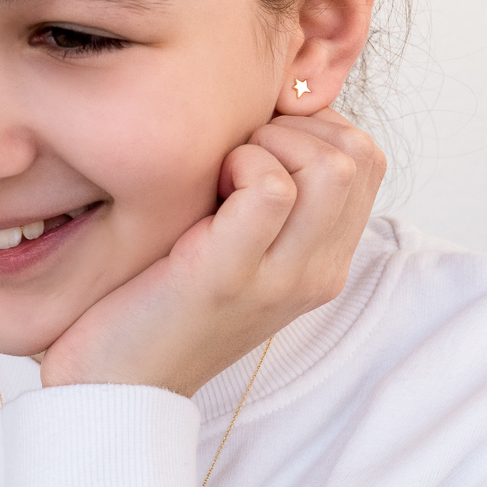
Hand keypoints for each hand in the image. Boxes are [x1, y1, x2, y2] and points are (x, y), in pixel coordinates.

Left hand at [38, 107, 386, 396]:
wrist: (119, 377)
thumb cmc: (169, 290)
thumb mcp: (242, 240)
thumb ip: (276, 189)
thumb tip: (280, 109)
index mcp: (326, 259)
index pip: (367, 158)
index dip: (312, 127)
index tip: (259, 144)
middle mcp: (319, 270)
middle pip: (359, 155)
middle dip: (296, 130)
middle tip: (241, 156)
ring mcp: (282, 277)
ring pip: (330, 166)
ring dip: (269, 145)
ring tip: (225, 175)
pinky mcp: (231, 276)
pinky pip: (272, 189)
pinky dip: (241, 165)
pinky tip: (208, 191)